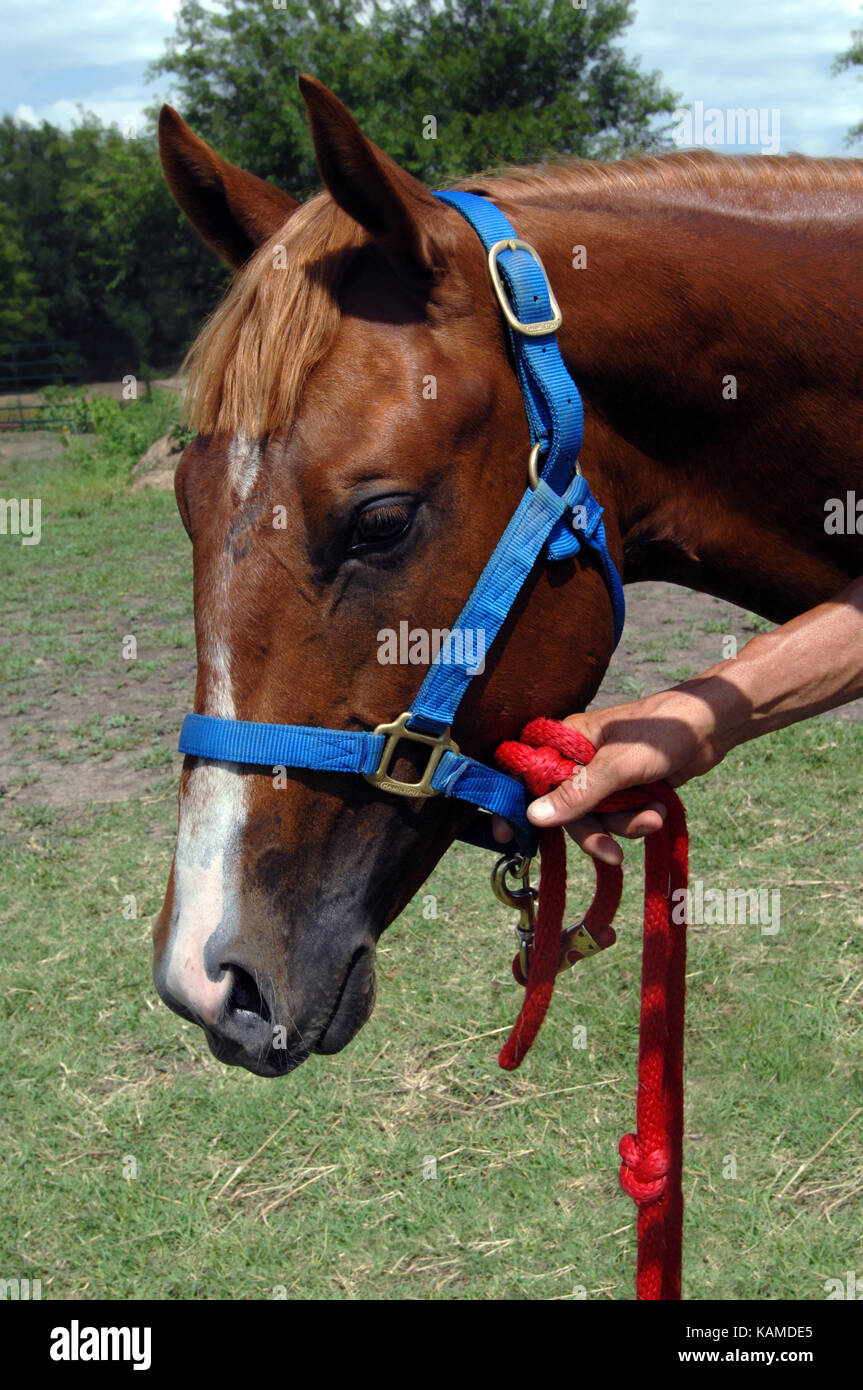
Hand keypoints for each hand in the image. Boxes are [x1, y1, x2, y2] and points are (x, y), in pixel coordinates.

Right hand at [493, 683, 728, 862]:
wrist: (713, 727)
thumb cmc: (661, 732)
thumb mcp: (618, 766)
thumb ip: (577, 793)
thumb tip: (534, 817)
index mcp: (567, 740)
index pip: (529, 773)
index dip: (517, 803)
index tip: (507, 835)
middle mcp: (579, 758)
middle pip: (565, 808)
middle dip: (592, 830)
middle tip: (612, 853)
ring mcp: (603, 776)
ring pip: (595, 817)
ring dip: (624, 825)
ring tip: (653, 816)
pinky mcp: (626, 789)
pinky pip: (619, 817)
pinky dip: (638, 819)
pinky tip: (660, 809)